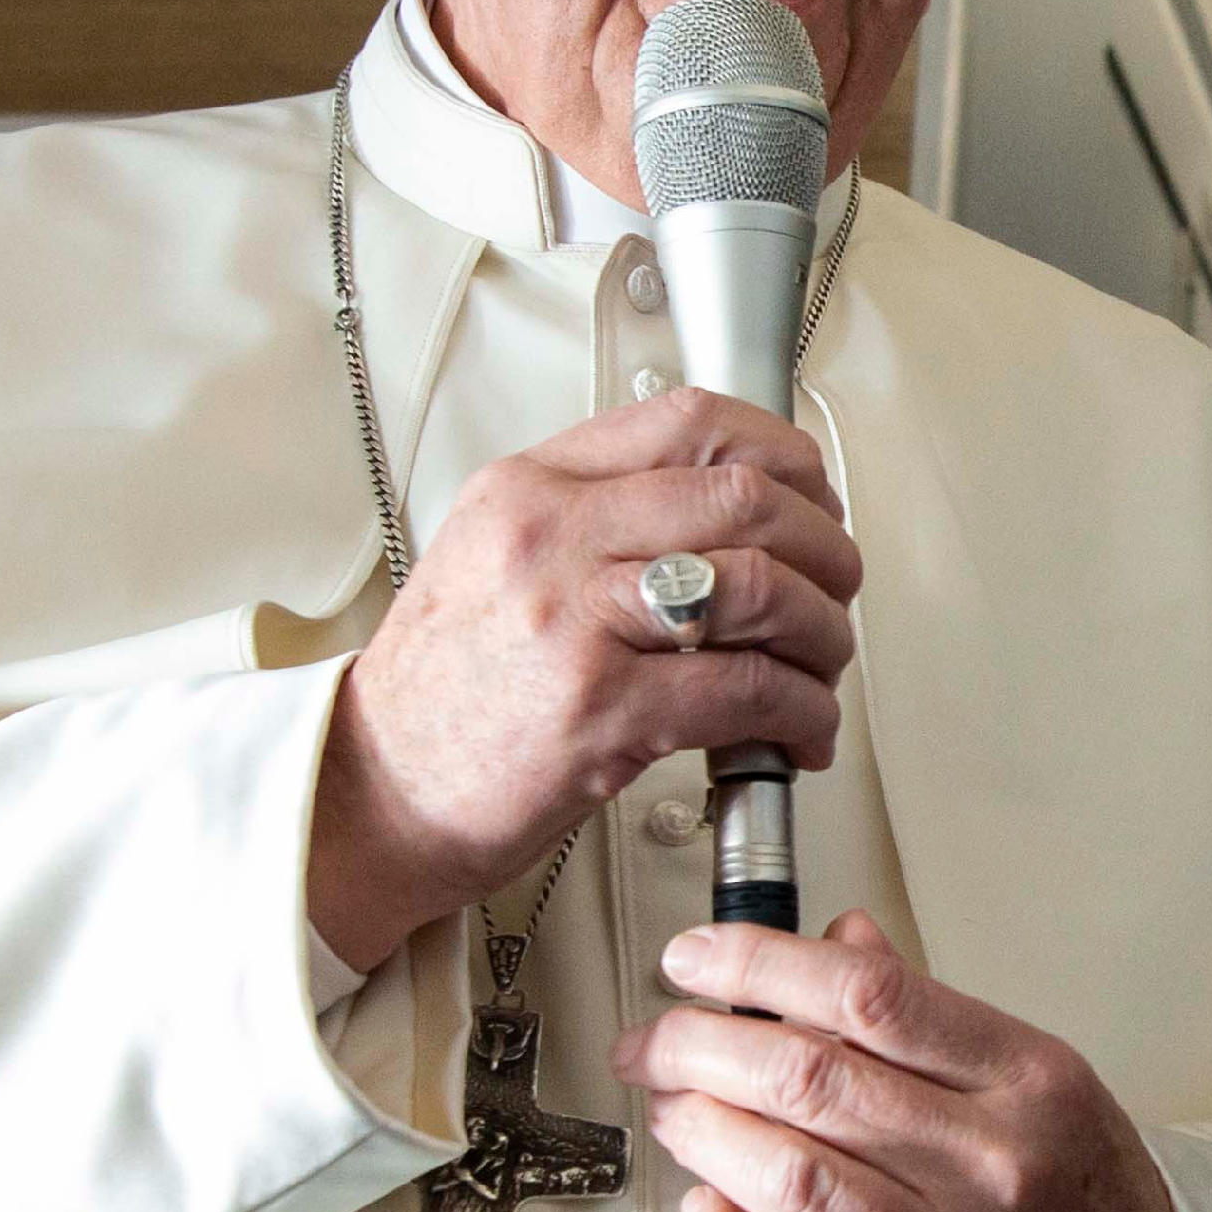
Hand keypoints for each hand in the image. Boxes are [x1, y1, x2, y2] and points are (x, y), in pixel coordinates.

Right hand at [307, 389, 862, 968]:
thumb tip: (723, 508)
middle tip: (838, 587)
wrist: (374, 792)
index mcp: (530, 488)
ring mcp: (578, 622)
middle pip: (748, 498)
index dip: (785, 454)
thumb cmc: (444, 691)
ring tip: (823, 666)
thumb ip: (595, 518)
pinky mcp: (604, 712)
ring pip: (764, 587)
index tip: (814, 497)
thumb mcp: (495, 559)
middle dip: (826, 547)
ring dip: (825, 632)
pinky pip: (749, 690)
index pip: (690, 420)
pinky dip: (802, 713)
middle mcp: (553, 539)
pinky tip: (801, 730)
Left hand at [619, 913, 1208, 1211]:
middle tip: (655, 1042)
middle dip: (698, 1048)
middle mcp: (996, 1165)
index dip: (758, 964)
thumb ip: (930, 1014)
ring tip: (675, 1113)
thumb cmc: (1086, 1194)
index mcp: (1027, 1077)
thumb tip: (836, 941)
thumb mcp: (1038, 1075)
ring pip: (790, 1181)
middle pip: (811, 1080)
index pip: (870, 996)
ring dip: (703, 1135)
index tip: (693, 959)